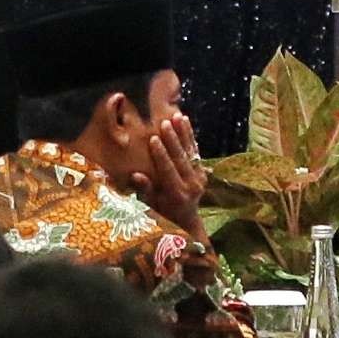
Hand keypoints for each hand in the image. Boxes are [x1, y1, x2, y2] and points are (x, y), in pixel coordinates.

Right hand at [127, 106, 207, 235]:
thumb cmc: (162, 214)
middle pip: (181, 158)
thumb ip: (146, 190)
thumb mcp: (152, 205)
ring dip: (184, 133)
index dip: (161, 154)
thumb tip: (136, 175)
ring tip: (177, 116)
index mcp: (178, 194)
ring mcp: (200, 178)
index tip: (153, 139)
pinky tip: (185, 122)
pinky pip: (195, 151)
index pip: (168, 170)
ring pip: (191, 152)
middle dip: (173, 140)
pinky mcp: (203, 172)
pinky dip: (190, 136)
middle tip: (164, 123)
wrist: (186, 221)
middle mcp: (192, 185)